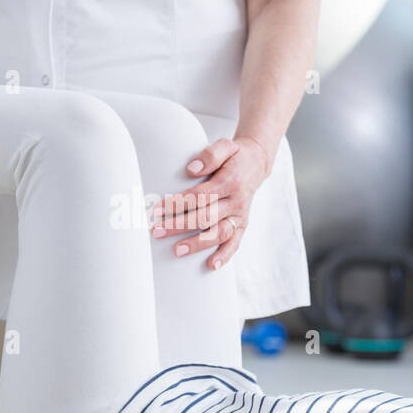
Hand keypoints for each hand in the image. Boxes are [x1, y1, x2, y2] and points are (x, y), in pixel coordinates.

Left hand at [151, 135, 273, 270]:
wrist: (257, 164)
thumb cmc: (234, 156)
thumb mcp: (225, 145)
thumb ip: (210, 154)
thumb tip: (191, 169)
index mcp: (231, 181)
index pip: (200, 195)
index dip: (178, 203)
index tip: (158, 209)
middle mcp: (237, 201)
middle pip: (206, 217)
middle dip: (179, 226)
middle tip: (156, 231)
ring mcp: (240, 216)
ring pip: (219, 233)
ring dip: (197, 244)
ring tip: (176, 251)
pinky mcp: (242, 225)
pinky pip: (235, 243)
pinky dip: (225, 256)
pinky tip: (211, 266)